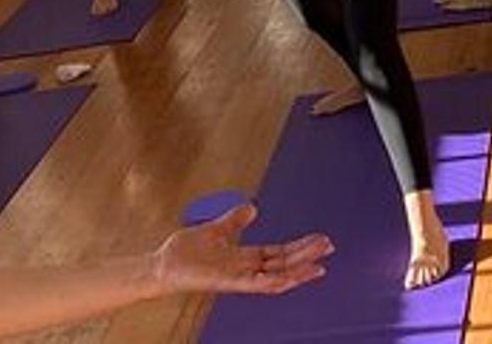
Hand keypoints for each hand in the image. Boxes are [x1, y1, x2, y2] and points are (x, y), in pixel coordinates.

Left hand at [150, 204, 332, 296]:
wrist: (163, 265)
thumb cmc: (184, 252)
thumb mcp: (215, 230)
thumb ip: (234, 220)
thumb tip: (253, 207)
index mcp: (244, 257)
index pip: (279, 253)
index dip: (299, 248)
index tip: (319, 239)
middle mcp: (245, 269)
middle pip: (283, 264)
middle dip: (306, 255)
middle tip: (328, 245)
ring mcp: (238, 278)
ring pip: (276, 277)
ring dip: (298, 271)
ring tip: (319, 264)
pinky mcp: (228, 283)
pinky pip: (256, 284)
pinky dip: (275, 281)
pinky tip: (290, 277)